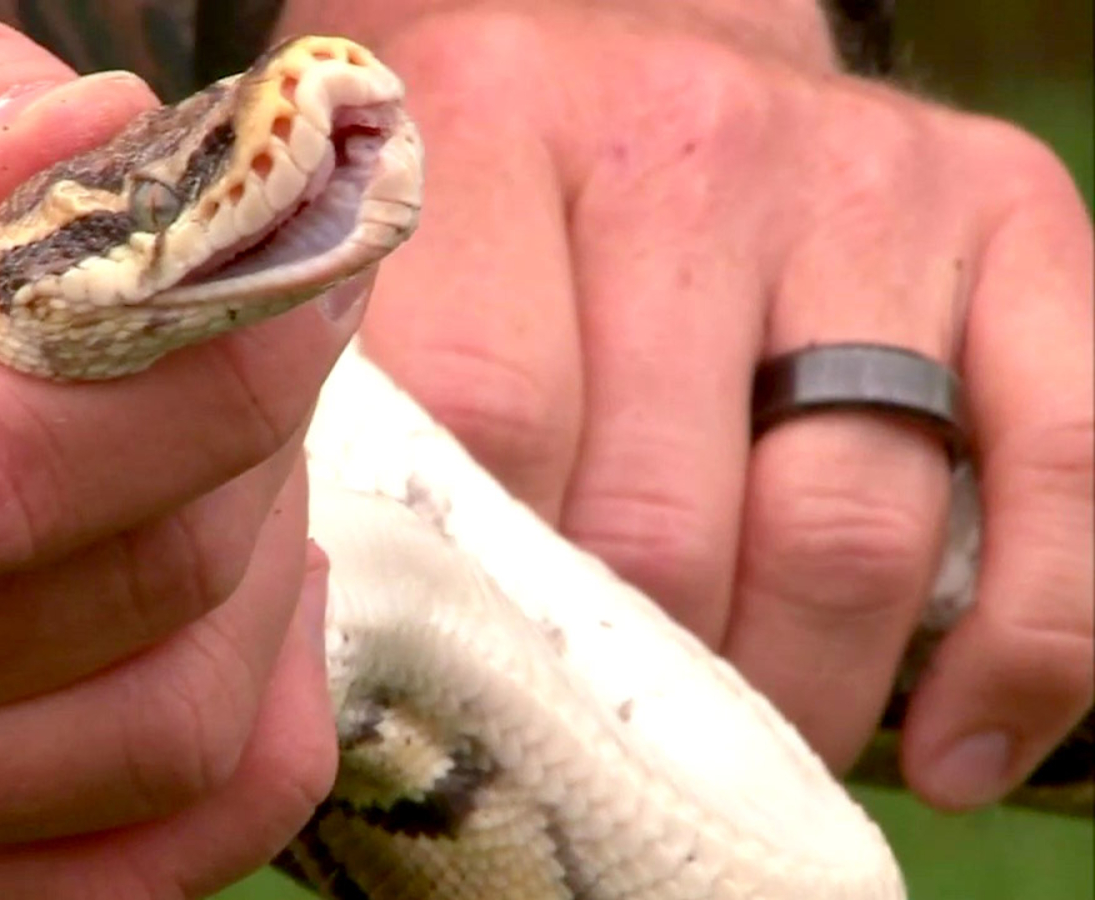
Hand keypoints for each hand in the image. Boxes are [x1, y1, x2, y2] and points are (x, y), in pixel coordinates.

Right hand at [0, 1, 353, 895]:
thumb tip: (105, 152)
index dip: (212, 372)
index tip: (304, 264)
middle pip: (117, 600)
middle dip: (253, 436)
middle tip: (262, 313)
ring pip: (162, 746)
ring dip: (259, 574)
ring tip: (226, 438)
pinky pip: (126, 867)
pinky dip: (236, 733)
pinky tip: (229, 589)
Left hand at [279, 0, 1092, 809]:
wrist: (620, 23)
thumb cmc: (471, 170)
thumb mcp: (364, 240)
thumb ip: (341, 405)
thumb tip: (355, 641)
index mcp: (490, 128)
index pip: (486, 420)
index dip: (475, 594)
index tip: (460, 691)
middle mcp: (687, 141)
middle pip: (658, 511)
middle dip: (620, 685)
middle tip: (581, 752)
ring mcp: (861, 179)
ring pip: (839, 528)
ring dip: (786, 695)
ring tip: (728, 762)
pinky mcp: (1006, 217)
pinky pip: (1062, 464)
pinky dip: (1023, 643)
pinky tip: (945, 746)